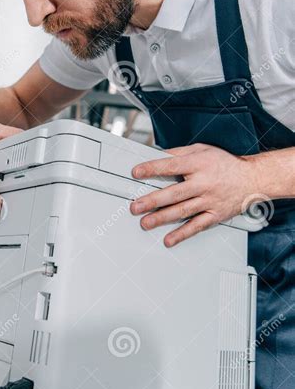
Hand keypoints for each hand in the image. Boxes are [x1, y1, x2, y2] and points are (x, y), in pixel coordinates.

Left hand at [130, 142, 258, 247]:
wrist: (253, 178)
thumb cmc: (225, 163)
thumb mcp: (202, 150)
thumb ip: (179, 153)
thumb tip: (157, 156)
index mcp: (199, 164)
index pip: (171, 166)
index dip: (152, 168)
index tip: (136, 172)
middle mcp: (204, 183)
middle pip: (175, 193)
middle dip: (153, 200)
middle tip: (135, 206)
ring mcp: (209, 201)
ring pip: (183, 211)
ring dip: (162, 218)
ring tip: (145, 223)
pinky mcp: (215, 215)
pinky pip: (197, 226)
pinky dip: (182, 234)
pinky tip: (169, 239)